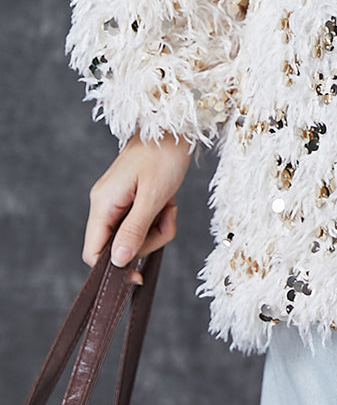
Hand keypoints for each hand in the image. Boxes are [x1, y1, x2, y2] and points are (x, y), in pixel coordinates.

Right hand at [84, 131, 195, 284]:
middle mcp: (105, 204)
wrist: (175, 128)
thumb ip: (134, 230)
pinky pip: (143, 222)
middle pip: (118, 246)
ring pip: (134, 236)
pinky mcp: (132, 200)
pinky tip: (169, 203)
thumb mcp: (152, 197)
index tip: (137, 276)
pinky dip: (159, 218)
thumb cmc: (164, 157)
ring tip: (170, 207)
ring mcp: (118, 202)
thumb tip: (118, 263)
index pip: (93, 252)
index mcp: (103, 204)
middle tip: (167, 220)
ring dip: (157, 228)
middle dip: (148, 241)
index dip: (113, 269)